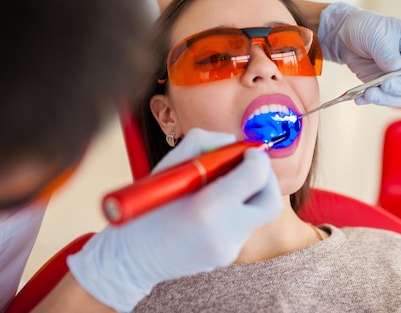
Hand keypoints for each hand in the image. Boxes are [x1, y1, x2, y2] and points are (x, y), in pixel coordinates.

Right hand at [67, 128, 282, 311]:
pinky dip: (233, 212)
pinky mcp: (225, 257)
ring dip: (246, 196)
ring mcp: (227, 249)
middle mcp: (224, 232)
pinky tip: (209, 210)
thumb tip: (232, 142)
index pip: (256, 175)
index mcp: (208, 207)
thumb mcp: (169, 166)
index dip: (257, 158)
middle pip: (271, 202)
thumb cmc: (146, 207)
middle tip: (250, 168)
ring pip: (256, 215)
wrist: (130, 258)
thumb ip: (203, 144)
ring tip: (221, 188)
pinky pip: (241, 228)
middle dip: (266, 179)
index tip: (248, 152)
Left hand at [318, 2, 400, 106]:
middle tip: (386, 84)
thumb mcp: (375, 33)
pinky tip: (361, 97)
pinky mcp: (391, 89)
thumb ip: (387, 51)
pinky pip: (390, 101)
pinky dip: (377, 101)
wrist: (348, 37)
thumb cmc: (368, 28)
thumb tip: (397, 69)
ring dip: (390, 98)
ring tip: (369, 92)